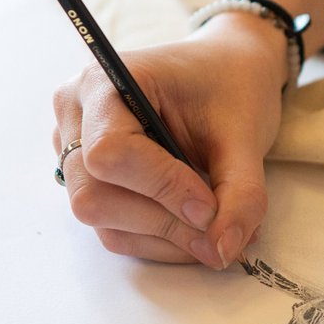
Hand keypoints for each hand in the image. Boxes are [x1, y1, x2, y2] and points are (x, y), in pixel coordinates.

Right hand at [52, 12, 288, 268]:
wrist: (231, 73)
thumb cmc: (233, 88)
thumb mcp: (246, 135)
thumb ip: (240, 192)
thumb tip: (224, 251)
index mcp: (108, 82)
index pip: (111, 153)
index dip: (162, 188)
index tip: (211, 209)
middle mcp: (77, 114)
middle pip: (94, 195)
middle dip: (163, 222)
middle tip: (221, 231)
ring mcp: (76, 149)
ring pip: (102, 220)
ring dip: (165, 238)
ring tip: (220, 231)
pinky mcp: (91, 179)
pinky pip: (114, 227)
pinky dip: (160, 240)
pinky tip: (198, 231)